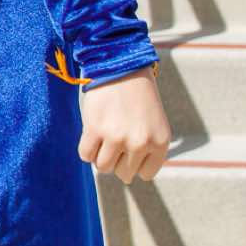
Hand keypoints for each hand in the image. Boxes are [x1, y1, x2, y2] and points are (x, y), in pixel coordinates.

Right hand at [78, 67, 171, 184]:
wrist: (120, 68)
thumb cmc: (137, 97)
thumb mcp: (154, 124)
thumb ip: (147, 150)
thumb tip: (125, 178)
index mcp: (160, 142)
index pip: (145, 174)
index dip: (135, 164)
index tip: (130, 149)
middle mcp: (140, 142)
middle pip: (123, 173)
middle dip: (117, 161)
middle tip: (114, 142)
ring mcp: (117, 137)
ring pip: (103, 167)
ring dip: (101, 156)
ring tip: (102, 139)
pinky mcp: (95, 129)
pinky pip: (85, 154)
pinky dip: (86, 150)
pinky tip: (91, 136)